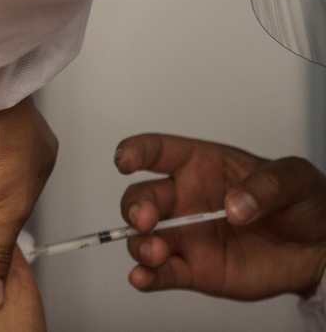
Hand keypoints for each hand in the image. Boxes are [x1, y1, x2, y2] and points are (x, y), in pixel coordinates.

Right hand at [116, 133, 325, 299]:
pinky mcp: (194, 270)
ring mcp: (186, 236)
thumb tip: (235, 206)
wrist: (321, 248)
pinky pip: (162, 274)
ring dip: (139, 244)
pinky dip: (147, 277)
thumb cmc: (302, 202)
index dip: (135, 152)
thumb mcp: (295, 178)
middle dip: (135, 206)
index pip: (158, 152)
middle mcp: (184, 199)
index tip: (125, 161)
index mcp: (200, 167)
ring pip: (143, 237)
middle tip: (146, 219)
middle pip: (141, 197)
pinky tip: (142, 278)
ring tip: (155, 253)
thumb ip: (267, 185)